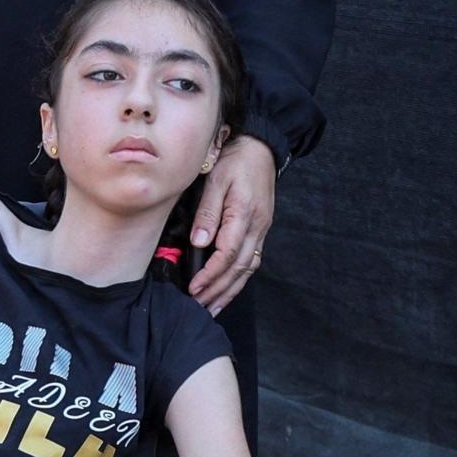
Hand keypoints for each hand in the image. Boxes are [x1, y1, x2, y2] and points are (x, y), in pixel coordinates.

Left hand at [188, 134, 280, 310]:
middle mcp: (257, 227)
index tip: (194, 288)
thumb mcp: (216, 180)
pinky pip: (252, 261)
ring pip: (248, 269)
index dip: (210, 275)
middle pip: (239, 268)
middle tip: (199, 307)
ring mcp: (261, 230)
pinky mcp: (261, 230)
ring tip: (212, 308)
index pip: (228, 254)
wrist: (261, 148)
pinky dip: (239, 279)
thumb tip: (199, 242)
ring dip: (230, 291)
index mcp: (245, 214)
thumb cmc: (236, 160)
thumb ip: (208, 212)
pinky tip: (227, 289)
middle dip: (218, 291)